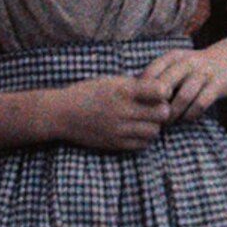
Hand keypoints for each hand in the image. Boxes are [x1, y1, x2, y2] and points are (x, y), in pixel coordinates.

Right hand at [52, 73, 170, 154]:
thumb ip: (134, 85)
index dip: (164, 91)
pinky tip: (136, 131)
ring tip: (145, 120)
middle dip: (162, 110)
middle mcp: (122, 110)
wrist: (62, 114)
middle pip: (162, 113)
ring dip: (153, 125)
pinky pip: (142, 145)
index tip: (158, 92)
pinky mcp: (115, 144)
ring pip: (154, 131)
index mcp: (122, 90)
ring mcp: (119, 129)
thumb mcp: (110, 81)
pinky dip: (143, 138)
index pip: (159, 91)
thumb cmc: (88, 93)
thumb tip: (161, 88)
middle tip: (155, 108)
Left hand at [138, 43, 226, 123]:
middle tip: (152, 118)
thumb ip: (157, 75)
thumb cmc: (193, 69)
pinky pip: (201, 104)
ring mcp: (204, 73)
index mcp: (173, 56)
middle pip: (166, 84)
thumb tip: (130, 91)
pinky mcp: (217, 85)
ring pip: (184, 96)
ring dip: (174, 113)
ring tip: (168, 122)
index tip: (139, 106)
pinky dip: (191, 115)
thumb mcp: (175, 64)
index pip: (151, 73)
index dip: (143, 92)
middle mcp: (188, 62)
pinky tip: (186, 118)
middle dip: (157, 104)